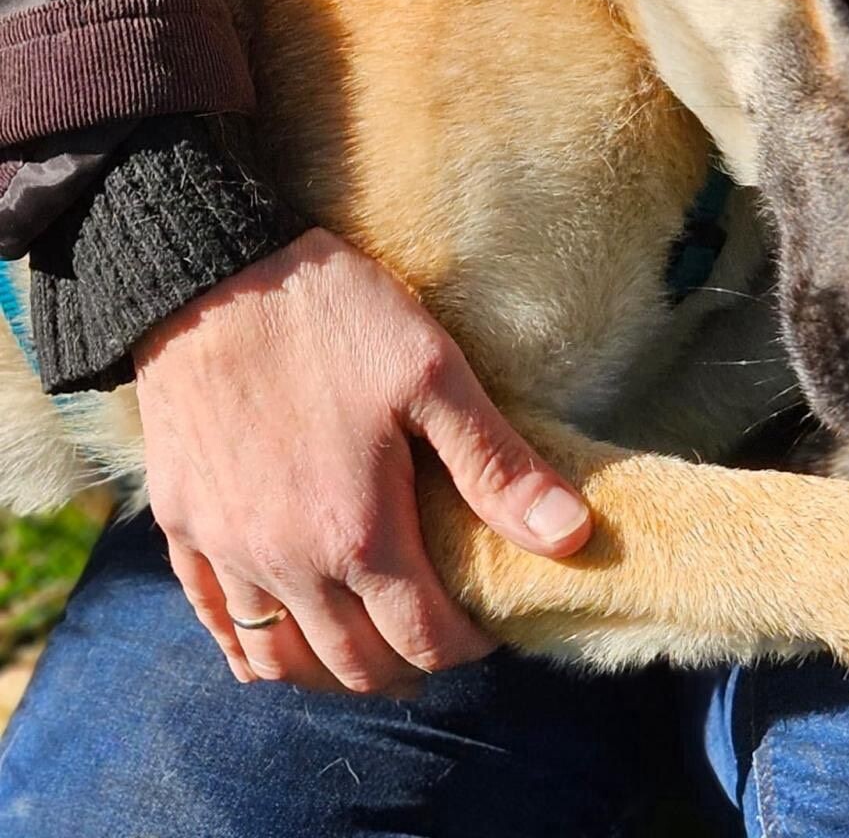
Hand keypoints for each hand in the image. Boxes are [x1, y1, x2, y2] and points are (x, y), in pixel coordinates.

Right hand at [133, 227, 590, 692]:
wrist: (211, 274)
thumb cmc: (333, 317)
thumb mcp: (433, 375)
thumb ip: (497, 466)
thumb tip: (571, 537)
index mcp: (360, 535)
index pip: (426, 638)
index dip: (470, 645)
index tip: (493, 622)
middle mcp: (288, 564)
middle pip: (355, 666)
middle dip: (409, 667)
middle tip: (440, 638)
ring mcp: (227, 550)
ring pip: (279, 659)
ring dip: (331, 669)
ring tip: (370, 645)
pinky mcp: (181, 524)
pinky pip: (213, 619)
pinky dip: (250, 645)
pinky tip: (276, 639)